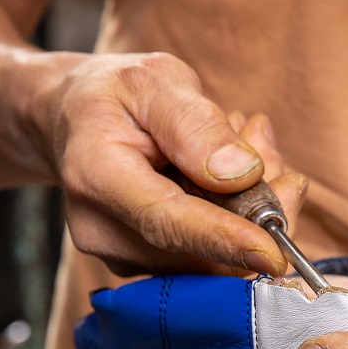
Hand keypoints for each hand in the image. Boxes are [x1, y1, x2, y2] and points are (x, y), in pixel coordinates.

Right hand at [49, 52, 305, 275]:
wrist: (72, 123)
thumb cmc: (114, 97)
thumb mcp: (154, 81)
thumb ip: (196, 124)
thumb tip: (242, 172)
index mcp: (95, 175)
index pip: (167, 221)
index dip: (224, 239)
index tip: (274, 253)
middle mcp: (102, 230)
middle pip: (201, 251)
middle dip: (256, 208)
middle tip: (263, 142)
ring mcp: (122, 256)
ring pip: (215, 258)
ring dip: (252, 207)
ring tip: (242, 141)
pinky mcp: (146, 267)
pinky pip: (211, 257)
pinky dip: (239, 219)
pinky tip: (232, 172)